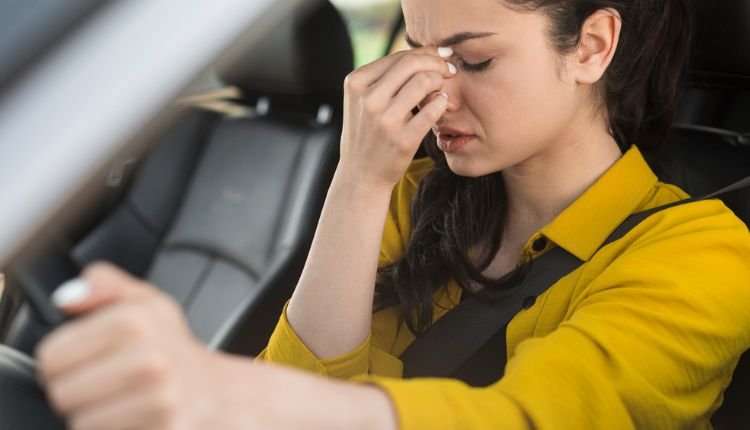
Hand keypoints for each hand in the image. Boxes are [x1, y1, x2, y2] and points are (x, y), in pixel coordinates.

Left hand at [36, 263, 224, 429]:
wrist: (221, 395)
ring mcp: (159, 401)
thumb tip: (66, 298)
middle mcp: (150, 361)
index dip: (63, 361)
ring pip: (82, 423)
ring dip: (98, 418)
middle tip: (109, 383)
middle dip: (80, 392)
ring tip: (125, 402)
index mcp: (135, 322)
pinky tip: (138, 419)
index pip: (50, 357)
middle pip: (62, 393)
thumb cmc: (177, 353)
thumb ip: (105, 285)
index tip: (88, 360)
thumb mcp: (149, 303)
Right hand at [338, 46, 454, 189]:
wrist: (361, 175)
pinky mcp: (402, 139)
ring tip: (443, 89)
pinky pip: (433, 109)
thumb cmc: (368, 133)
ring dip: (440, 82)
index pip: (399, 57)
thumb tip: (429, 53)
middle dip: (437, 63)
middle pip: (412, 63)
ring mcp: (384, 120)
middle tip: (450, 70)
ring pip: (424, 82)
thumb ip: (387, 77)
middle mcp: (368, 99)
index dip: (426, 53)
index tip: (441, 57)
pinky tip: (442, 104)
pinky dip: (442, 102)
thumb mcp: (364, 100)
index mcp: (356, 83)